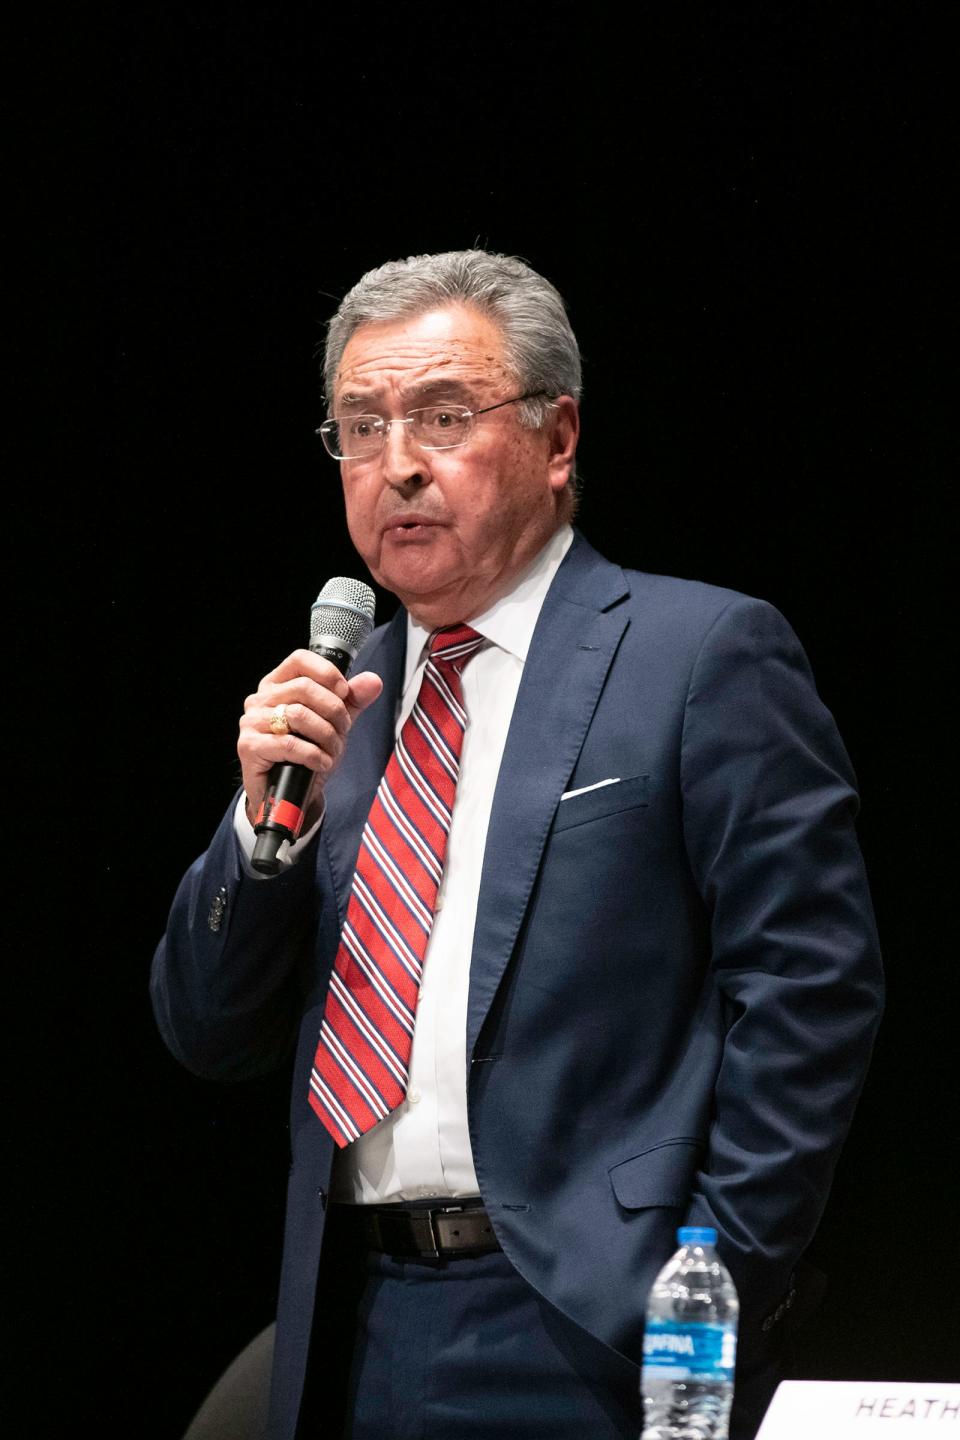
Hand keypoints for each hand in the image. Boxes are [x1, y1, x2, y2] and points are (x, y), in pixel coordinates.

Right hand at [238, 649, 382, 826]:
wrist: (288, 796)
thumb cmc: (307, 756)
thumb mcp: (334, 725)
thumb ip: (352, 702)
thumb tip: (373, 680)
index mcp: (277, 686)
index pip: (300, 660)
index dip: (327, 672)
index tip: (344, 692)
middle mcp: (260, 700)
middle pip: (304, 688)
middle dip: (334, 711)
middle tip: (343, 730)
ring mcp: (252, 722)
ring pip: (299, 715)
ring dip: (326, 736)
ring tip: (332, 750)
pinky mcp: (250, 746)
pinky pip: (290, 744)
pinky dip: (314, 755)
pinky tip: (322, 763)